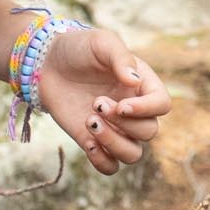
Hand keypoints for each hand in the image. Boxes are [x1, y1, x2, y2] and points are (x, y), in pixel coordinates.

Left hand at [36, 27, 171, 174]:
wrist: (47, 64)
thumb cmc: (79, 49)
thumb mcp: (101, 43)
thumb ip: (121, 57)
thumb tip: (134, 81)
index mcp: (142, 85)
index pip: (162, 105)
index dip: (146, 109)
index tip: (122, 105)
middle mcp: (134, 110)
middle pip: (149, 132)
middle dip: (123, 123)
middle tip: (96, 103)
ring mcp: (115, 129)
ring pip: (133, 154)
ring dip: (113, 143)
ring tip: (89, 121)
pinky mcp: (95, 142)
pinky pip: (111, 167)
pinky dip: (102, 161)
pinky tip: (87, 142)